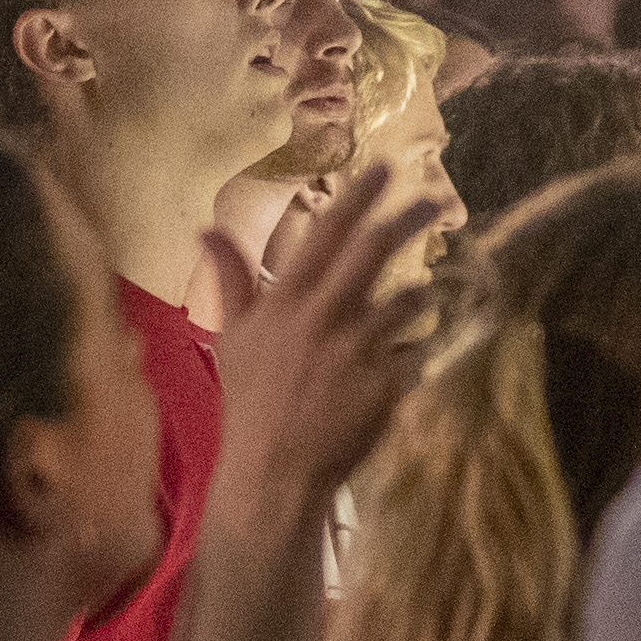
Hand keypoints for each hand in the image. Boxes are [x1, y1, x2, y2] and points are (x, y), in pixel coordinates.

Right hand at [204, 165, 459, 533]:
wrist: (274, 472)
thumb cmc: (249, 402)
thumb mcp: (233, 336)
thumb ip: (230, 278)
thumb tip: (206, 228)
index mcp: (288, 302)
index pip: (327, 234)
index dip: (358, 197)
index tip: (384, 168)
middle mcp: (326, 317)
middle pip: (375, 251)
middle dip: (408, 218)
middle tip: (433, 199)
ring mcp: (360, 351)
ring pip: (406, 301)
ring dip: (419, 293)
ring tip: (424, 294)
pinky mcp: (387, 384)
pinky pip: (415, 352)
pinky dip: (415, 349)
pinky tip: (411, 356)